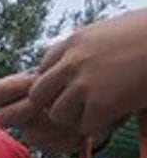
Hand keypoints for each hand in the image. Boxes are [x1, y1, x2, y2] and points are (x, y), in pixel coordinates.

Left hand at [0, 8, 146, 150]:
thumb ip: (87, 48)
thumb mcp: (111, 31)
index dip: (57, 82)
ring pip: (57, 114)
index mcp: (74, 41)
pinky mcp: (101, 104)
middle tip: (79, 105)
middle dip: (55, 102)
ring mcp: (84, 84)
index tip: (74, 86)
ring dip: (76, 117)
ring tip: (102, 108)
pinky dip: (100, 124)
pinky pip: (85, 126)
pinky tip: (118, 112)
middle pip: (39, 94)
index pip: (43, 68)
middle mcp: (72, 62)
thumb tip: (71, 65)